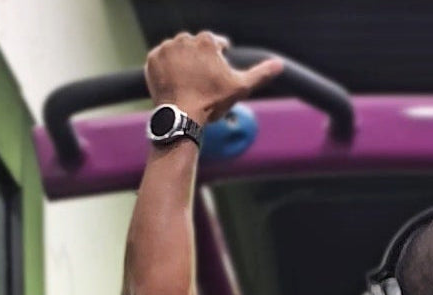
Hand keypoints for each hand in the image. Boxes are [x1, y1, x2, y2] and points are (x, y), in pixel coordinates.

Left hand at [145, 31, 283, 124]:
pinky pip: (162, 60)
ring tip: (187, 86)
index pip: (217, 46)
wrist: (181, 117)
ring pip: (179, 53)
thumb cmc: (211, 102)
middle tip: (201, 85)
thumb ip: (260, 73)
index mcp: (207, 41)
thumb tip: (279, 64)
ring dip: (183, 65)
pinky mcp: (153, 58)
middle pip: (196, 49)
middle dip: (199, 63)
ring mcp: (167, 48)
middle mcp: (185, 38)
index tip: (216, 79)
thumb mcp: (240, 88)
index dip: (219, 63)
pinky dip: (167, 70)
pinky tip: (175, 84)